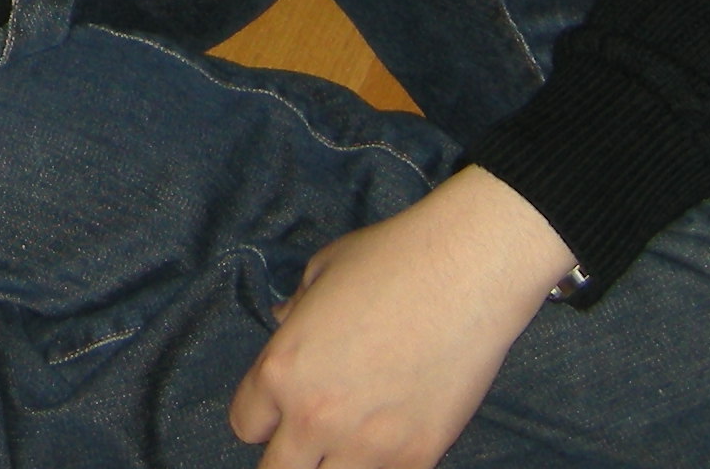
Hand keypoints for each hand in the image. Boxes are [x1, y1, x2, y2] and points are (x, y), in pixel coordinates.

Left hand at [224, 166, 574, 468]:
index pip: (245, 423)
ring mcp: (368, 445)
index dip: (261, 413)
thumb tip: (283, 318)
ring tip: (349, 437)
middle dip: (287, 453)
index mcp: (281, 371)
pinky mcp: (417, 457)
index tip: (278, 406)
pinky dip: (382, 464)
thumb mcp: (322, 272)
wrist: (464, 272)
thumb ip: (295, 308)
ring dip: (332, 463)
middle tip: (308, 435)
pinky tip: (389, 440)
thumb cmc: (391, 259)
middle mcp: (315, 417)